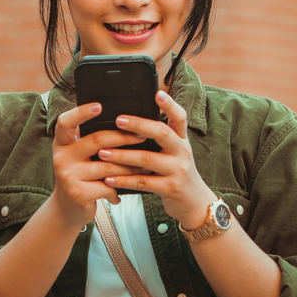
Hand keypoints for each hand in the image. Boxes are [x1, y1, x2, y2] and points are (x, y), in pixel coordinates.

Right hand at [50, 102, 147, 228]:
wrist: (66, 210)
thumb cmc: (79, 178)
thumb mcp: (77, 158)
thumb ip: (90, 143)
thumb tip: (123, 125)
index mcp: (61, 144)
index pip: (65, 122)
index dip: (81, 112)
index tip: (99, 106)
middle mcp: (61, 157)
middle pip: (97, 141)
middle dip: (123, 138)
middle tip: (141, 137)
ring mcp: (68, 175)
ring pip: (108, 166)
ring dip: (130, 167)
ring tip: (143, 167)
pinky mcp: (78, 193)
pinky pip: (108, 186)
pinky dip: (118, 189)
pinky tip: (121, 192)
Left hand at [97, 91, 215, 228]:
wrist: (194, 203)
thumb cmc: (177, 173)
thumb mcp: (175, 153)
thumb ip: (160, 139)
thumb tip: (130, 123)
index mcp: (181, 140)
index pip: (179, 117)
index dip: (170, 104)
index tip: (157, 93)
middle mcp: (182, 151)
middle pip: (162, 132)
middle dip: (138, 125)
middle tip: (117, 120)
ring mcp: (178, 170)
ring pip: (147, 159)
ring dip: (122, 155)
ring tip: (102, 152)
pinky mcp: (170, 188)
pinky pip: (143, 182)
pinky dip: (123, 180)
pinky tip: (108, 178)